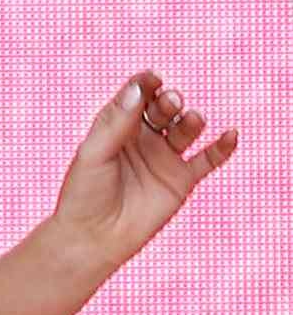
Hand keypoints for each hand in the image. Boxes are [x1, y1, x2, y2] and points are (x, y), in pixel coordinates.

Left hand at [52, 71, 239, 270]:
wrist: (94, 237)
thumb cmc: (85, 193)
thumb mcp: (95, 153)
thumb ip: (117, 123)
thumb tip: (138, 89)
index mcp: (117, 126)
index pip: (135, 97)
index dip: (144, 85)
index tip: (152, 77)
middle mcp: (142, 138)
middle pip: (162, 110)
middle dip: (168, 102)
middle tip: (171, 100)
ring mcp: (163, 158)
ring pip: (185, 130)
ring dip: (190, 120)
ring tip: (191, 118)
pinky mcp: (181, 180)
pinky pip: (207, 160)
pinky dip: (222, 148)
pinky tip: (231, 135)